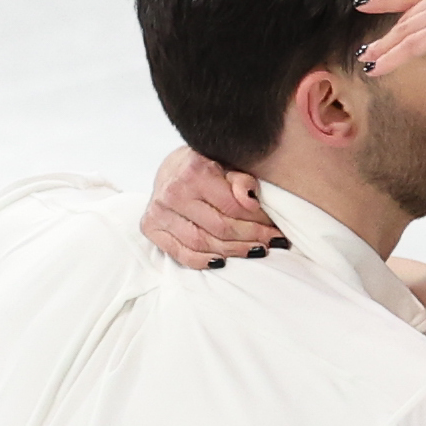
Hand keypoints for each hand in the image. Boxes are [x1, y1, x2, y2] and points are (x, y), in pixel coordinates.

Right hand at [142, 145, 281, 269]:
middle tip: (272, 242)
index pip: (233, 207)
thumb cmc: (206, 166)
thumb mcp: (228, 164)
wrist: (172, 167)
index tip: (275, 227)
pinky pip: (181, 254)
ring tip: (255, 251)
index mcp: (193, 171)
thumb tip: (251, 201)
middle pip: (220, 228)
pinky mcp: (150, 227)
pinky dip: (203, 261)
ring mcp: (159, 211)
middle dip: (251, 238)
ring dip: (233, 252)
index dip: (258, 221)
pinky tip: (222, 261)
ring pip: (203, 244)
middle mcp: (173, 192)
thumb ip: (241, 180)